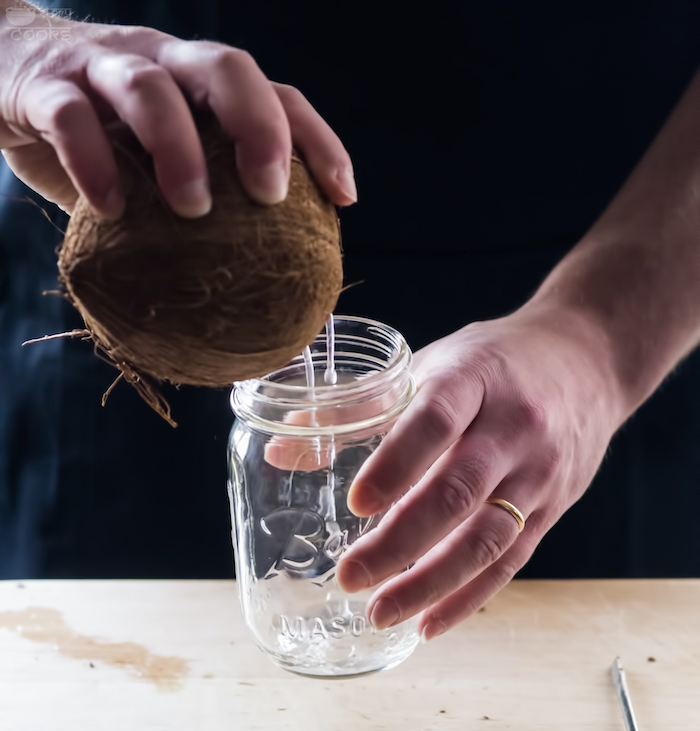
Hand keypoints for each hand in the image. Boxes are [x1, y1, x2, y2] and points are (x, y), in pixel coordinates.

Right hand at [0, 13, 355, 217]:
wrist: (3, 73)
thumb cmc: (101, 132)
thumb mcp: (160, 160)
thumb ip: (201, 201)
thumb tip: (250, 277)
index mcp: (201, 83)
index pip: (277, 93)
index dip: (317, 139)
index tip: (344, 196)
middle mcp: (163, 62)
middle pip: (227, 68)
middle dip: (260, 129)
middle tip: (270, 195)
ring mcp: (104, 68)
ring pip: (152, 89)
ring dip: (181, 150)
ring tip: (193, 209)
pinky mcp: (47, 86)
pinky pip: (72, 117)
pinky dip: (96, 162)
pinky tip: (112, 209)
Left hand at [336, 305, 625, 637]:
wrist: (586, 362)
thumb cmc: (494, 363)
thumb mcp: (433, 364)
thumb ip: (363, 407)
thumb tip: (283, 449)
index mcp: (473, 379)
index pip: (435, 421)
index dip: (396, 464)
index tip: (357, 503)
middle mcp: (512, 428)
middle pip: (458, 492)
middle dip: (400, 542)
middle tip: (350, 575)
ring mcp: (539, 471)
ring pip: (487, 538)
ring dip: (430, 583)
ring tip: (380, 612)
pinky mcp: (553, 506)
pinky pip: (512, 560)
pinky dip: (469, 596)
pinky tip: (430, 623)